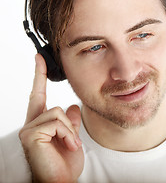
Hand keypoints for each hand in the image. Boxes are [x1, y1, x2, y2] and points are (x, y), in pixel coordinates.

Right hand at [19, 54, 83, 182]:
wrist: (62, 181)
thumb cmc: (64, 164)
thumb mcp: (71, 139)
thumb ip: (70, 122)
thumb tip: (71, 107)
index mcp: (40, 124)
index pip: (39, 95)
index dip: (39, 76)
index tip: (39, 58)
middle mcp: (31, 125)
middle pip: (54, 106)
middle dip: (69, 125)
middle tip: (72, 144)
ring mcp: (29, 129)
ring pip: (57, 113)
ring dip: (70, 131)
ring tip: (70, 146)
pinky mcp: (30, 134)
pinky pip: (56, 122)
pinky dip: (67, 134)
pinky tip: (67, 146)